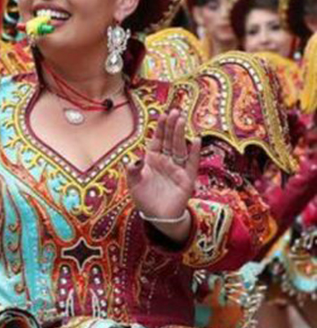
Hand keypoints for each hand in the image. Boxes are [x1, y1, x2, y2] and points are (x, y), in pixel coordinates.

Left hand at [127, 110, 198, 241]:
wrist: (157, 216)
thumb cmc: (144, 198)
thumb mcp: (133, 183)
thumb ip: (133, 171)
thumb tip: (134, 159)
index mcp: (152, 160)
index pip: (157, 140)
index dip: (160, 128)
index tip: (162, 115)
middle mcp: (166, 161)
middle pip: (170, 140)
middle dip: (171, 126)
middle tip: (175, 111)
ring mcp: (177, 168)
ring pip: (180, 148)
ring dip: (180, 135)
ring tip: (182, 120)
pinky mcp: (186, 178)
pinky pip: (191, 163)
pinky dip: (194, 152)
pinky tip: (195, 140)